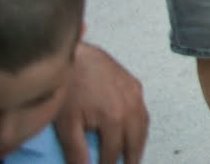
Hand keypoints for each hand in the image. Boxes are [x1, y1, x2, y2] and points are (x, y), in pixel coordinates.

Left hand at [57, 42, 147, 163]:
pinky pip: (143, 109)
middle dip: (132, 157)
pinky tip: (135, 128)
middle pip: (136, 139)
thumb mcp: (66, 123)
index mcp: (114, 117)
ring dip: (140, 142)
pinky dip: (141, 124)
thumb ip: (76, 149)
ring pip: (143, 124)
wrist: (76, 55)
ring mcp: (134, 93)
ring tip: (134, 154)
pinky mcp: (134, 84)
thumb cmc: (68, 86)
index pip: (113, 151)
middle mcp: (130, 106)